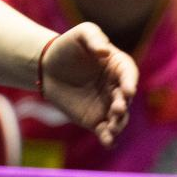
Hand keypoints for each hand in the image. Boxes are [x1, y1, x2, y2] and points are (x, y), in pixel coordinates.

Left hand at [40, 22, 137, 148]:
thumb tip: (104, 51)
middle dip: (123, 105)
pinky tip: (108, 142)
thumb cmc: (67, 46)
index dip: (130, 82)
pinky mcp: (95, 119)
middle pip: (125, 99)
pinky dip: (109, 138)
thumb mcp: (81, 33)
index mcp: (118, 66)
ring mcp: (107, 105)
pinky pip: (105, 131)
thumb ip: (93, 38)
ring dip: (118, 124)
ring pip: (119, 118)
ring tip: (112, 128)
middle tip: (116, 108)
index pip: (129, 74)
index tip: (128, 90)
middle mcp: (117, 87)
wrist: (47, 67)